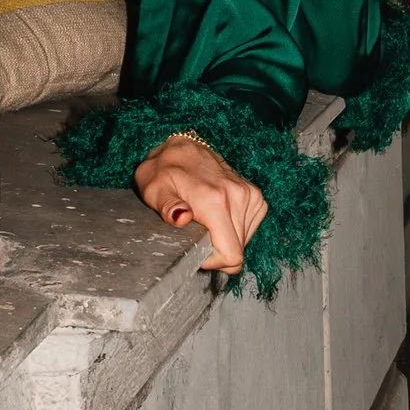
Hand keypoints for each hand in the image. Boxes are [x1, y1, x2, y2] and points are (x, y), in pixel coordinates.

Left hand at [134, 134, 266, 276]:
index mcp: (215, 201)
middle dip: (216, 249)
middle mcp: (238, 197)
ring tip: (205, 221)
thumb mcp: (154, 189)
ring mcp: (250, 195)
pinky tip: (217, 217)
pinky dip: (234, 229)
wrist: (181, 147)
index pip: (231, 254)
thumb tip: (182, 218)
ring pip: (243, 241)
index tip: (197, 252)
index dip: (213, 262)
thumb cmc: (163, 170)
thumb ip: (167, 206)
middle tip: (196, 232)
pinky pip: (249, 228)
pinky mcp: (255, 195)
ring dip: (225, 238)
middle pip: (237, 250)